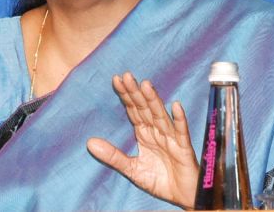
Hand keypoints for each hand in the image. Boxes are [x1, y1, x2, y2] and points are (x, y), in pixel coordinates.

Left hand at [87, 72, 198, 208]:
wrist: (181, 197)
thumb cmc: (159, 180)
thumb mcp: (131, 169)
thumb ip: (113, 156)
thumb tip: (89, 143)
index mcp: (144, 133)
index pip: (134, 110)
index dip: (126, 95)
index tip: (116, 79)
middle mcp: (157, 131)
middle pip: (145, 108)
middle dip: (136, 92)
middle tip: (127, 75)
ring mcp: (171, 138)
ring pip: (160, 115)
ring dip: (154, 100)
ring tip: (146, 85)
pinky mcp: (183, 148)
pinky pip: (181, 132)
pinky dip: (179, 119)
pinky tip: (175, 106)